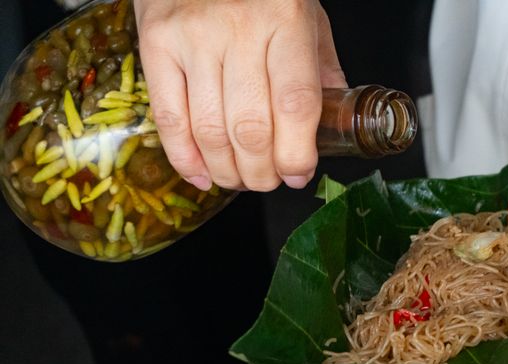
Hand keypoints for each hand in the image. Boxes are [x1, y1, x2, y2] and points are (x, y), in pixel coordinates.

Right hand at [133, 0, 346, 190]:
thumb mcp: (307, 17)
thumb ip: (321, 70)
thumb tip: (332, 128)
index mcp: (286, 20)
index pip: (295, 104)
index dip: (297, 153)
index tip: (299, 174)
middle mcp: (238, 28)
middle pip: (250, 128)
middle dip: (261, 173)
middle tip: (268, 182)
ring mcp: (193, 37)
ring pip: (209, 131)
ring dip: (227, 172)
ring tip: (240, 179)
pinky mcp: (156, 44)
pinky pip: (168, 119)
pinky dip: (186, 160)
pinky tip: (203, 176)